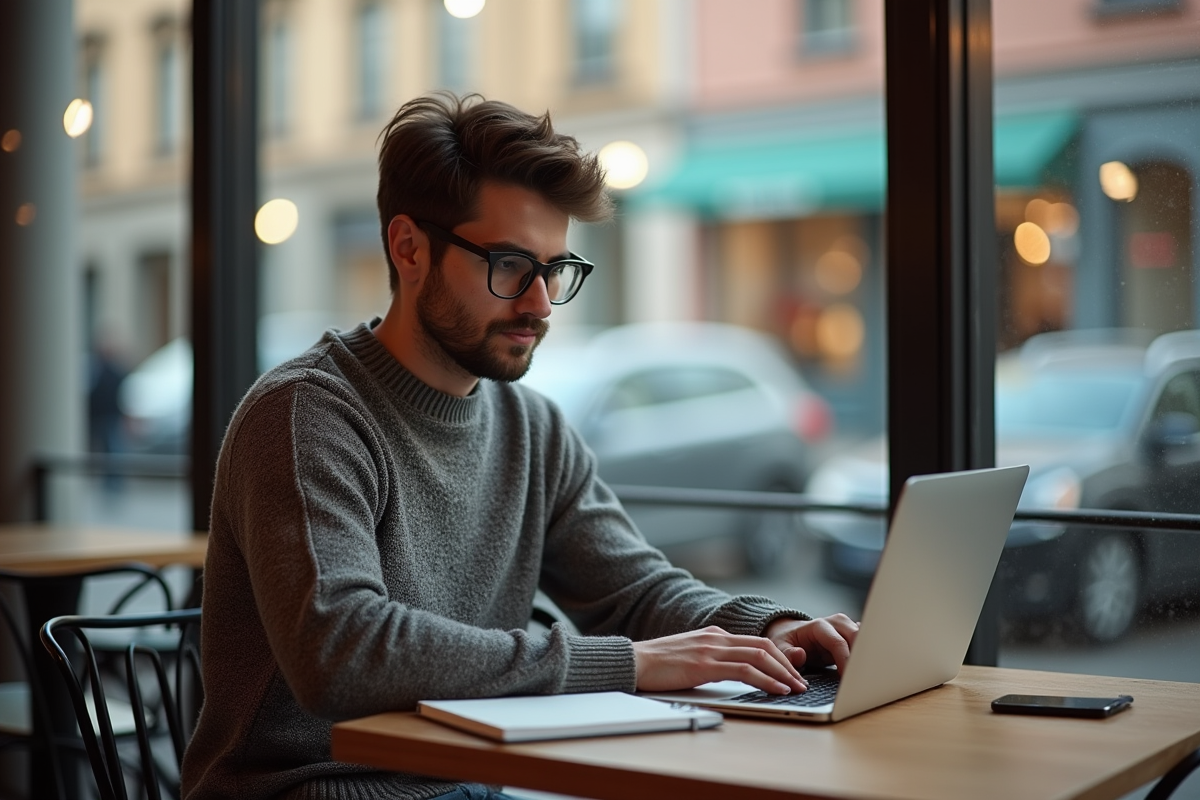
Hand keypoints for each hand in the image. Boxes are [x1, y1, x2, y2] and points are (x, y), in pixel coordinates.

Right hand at [632, 626, 807, 694]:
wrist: (632, 661)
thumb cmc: (656, 665)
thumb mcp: (689, 657)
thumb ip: (710, 660)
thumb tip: (731, 675)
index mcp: (713, 635)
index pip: (755, 642)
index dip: (778, 657)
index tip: (791, 673)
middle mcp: (716, 637)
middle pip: (764, 646)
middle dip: (787, 664)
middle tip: (801, 681)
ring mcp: (711, 649)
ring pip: (759, 656)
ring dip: (783, 673)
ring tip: (796, 688)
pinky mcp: (705, 664)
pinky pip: (745, 670)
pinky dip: (766, 679)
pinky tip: (777, 690)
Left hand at [763, 614, 859, 673]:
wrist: (791, 633)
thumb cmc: (786, 642)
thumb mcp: (779, 648)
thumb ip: (787, 654)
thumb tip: (800, 655)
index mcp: (819, 626)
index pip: (838, 643)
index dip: (845, 661)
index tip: (847, 678)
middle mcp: (836, 624)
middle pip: (857, 637)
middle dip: (860, 656)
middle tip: (860, 678)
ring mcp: (846, 628)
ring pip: (865, 638)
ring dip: (866, 655)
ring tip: (866, 674)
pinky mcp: (852, 636)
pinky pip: (866, 642)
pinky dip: (868, 653)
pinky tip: (868, 667)